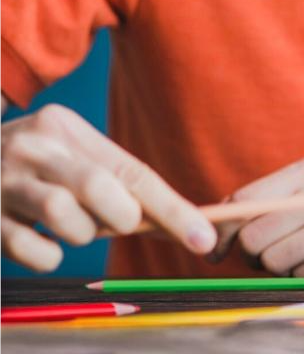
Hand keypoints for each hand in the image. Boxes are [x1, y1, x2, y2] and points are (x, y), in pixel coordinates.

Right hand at [0, 104, 215, 271]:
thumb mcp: (69, 159)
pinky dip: (48, 255)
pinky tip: (39, 241)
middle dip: (121, 217)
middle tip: (115, 223)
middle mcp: (34, 147)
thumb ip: (117, 185)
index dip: (174, 209)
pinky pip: (34, 250)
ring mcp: (4, 182)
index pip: (134, 171)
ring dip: (80, 235)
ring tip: (68, 226)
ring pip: (66, 216)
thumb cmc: (30, 170)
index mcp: (65, 127)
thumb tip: (181, 222)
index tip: (204, 238)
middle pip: (101, 186)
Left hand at [209, 156, 303, 276]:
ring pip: (273, 260)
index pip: (245, 202)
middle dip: (249, 255)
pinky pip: (300, 275)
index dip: (222, 231)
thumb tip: (215, 227)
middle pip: (254, 236)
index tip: (216, 250)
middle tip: (261, 257)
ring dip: (277, 268)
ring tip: (297, 256)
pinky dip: (302, 276)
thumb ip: (267, 200)